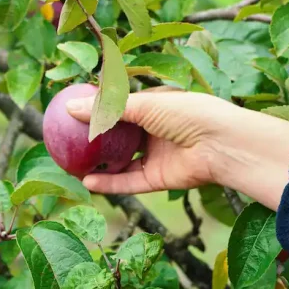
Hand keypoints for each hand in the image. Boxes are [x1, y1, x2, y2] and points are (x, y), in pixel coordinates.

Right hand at [66, 88, 288, 211]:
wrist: (221, 145)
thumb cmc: (188, 114)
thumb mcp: (145, 105)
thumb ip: (108, 109)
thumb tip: (70, 107)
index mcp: (155, 106)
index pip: (122, 105)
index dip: (99, 107)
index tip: (72, 109)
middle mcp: (154, 130)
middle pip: (119, 135)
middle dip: (95, 139)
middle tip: (66, 140)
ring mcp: (156, 155)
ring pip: (121, 162)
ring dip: (98, 165)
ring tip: (71, 165)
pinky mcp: (158, 179)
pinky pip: (128, 182)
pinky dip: (109, 183)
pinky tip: (87, 182)